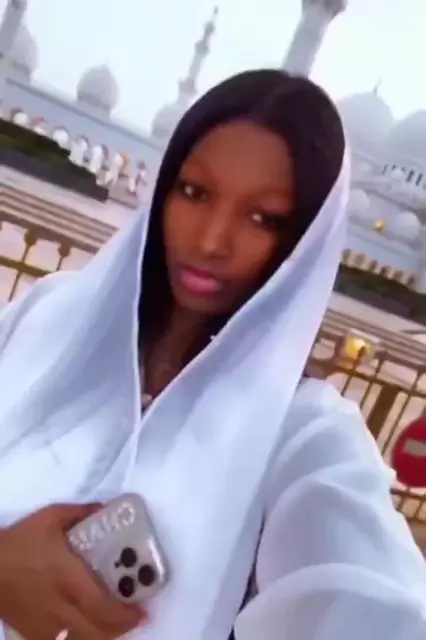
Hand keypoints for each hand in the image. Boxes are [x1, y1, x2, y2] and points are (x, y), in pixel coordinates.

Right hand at [0, 503, 145, 638]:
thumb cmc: (21, 541)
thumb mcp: (51, 517)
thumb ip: (81, 513)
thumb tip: (105, 508)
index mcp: (68, 578)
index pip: (102, 605)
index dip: (125, 614)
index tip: (143, 611)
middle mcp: (59, 605)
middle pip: (96, 630)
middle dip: (120, 628)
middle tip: (136, 619)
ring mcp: (45, 624)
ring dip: (103, 636)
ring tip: (117, 626)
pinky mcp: (32, 632)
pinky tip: (88, 632)